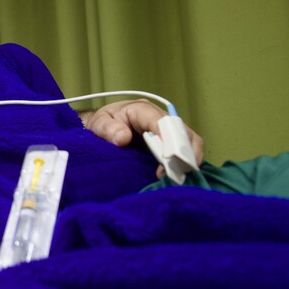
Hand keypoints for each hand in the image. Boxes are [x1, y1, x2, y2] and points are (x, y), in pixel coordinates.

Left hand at [80, 99, 203, 170]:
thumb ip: (107, 129)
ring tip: (176, 177)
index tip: (167, 158)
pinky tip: (176, 177)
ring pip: (189, 143)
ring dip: (187, 161)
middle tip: (175, 172)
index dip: (168, 139)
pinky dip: (184, 165)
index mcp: (143, 110)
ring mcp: (167, 131)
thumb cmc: (103, 122)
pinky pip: (184, 153)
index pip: (161, 122)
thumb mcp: (99, 123)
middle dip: (184, 152)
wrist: (103, 126)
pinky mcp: (169, 144)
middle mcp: (160, 118)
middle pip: (183, 132)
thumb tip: (123, 138)